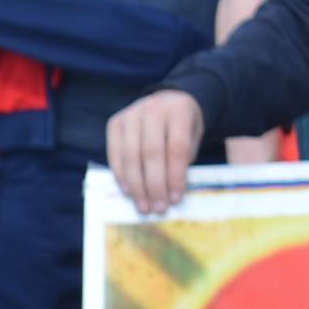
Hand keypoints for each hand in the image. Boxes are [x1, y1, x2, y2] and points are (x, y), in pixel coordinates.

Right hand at [107, 90, 206, 215]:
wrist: (167, 100)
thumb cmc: (182, 125)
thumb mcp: (193, 136)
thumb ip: (183, 158)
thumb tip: (170, 192)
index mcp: (179, 110)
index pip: (176, 148)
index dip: (175, 176)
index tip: (176, 198)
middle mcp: (152, 109)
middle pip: (151, 153)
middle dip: (154, 185)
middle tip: (158, 208)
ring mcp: (130, 115)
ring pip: (130, 156)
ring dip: (136, 186)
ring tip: (143, 205)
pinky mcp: (115, 123)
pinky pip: (115, 154)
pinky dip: (121, 175)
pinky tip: (128, 191)